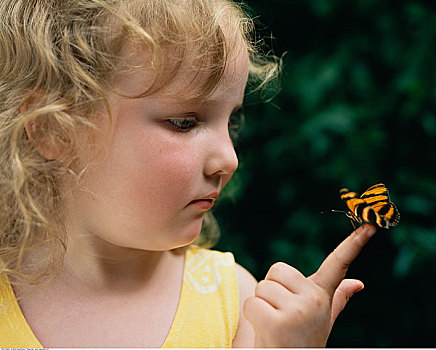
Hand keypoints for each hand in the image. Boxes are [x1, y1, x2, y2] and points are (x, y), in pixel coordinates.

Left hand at [243, 224, 375, 346]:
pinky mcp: (279, 323)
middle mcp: (315, 301)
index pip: (339, 264)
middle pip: (277, 270)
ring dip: (261, 305)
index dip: (353, 244)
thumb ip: (337, 299)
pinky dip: (253, 316)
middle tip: (279, 313)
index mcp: (323, 296)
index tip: (369, 228)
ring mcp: (299, 311)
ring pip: (262, 287)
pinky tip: (266, 331)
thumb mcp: (322, 319)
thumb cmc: (299, 340)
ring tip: (273, 324)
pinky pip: (252, 303)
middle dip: (271, 289)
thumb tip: (357, 283)